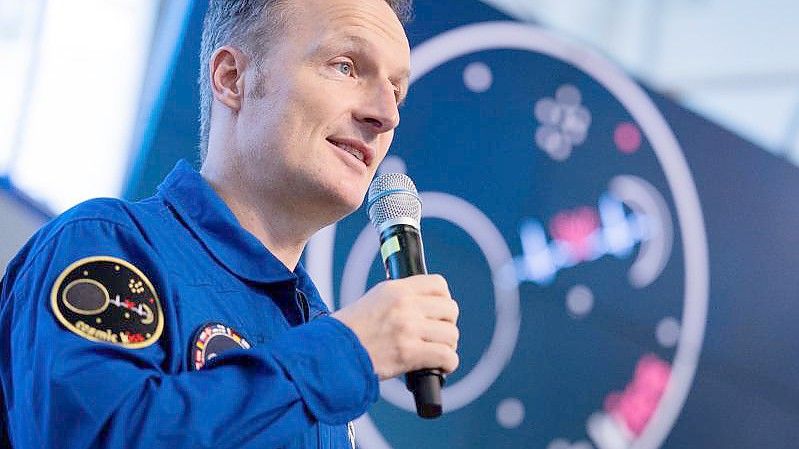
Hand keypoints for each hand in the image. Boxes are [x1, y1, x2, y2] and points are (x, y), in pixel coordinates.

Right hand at [331, 274, 459, 379]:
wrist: (332, 352)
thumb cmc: (351, 330)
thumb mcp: (375, 299)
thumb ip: (400, 298)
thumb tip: (426, 304)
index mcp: (396, 289)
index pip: (439, 285)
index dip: (443, 300)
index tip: (438, 312)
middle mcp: (405, 306)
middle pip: (450, 309)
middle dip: (446, 324)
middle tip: (437, 335)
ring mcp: (408, 329)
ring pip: (451, 334)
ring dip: (447, 345)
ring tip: (436, 352)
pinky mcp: (409, 353)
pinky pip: (446, 356)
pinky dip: (448, 364)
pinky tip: (440, 366)